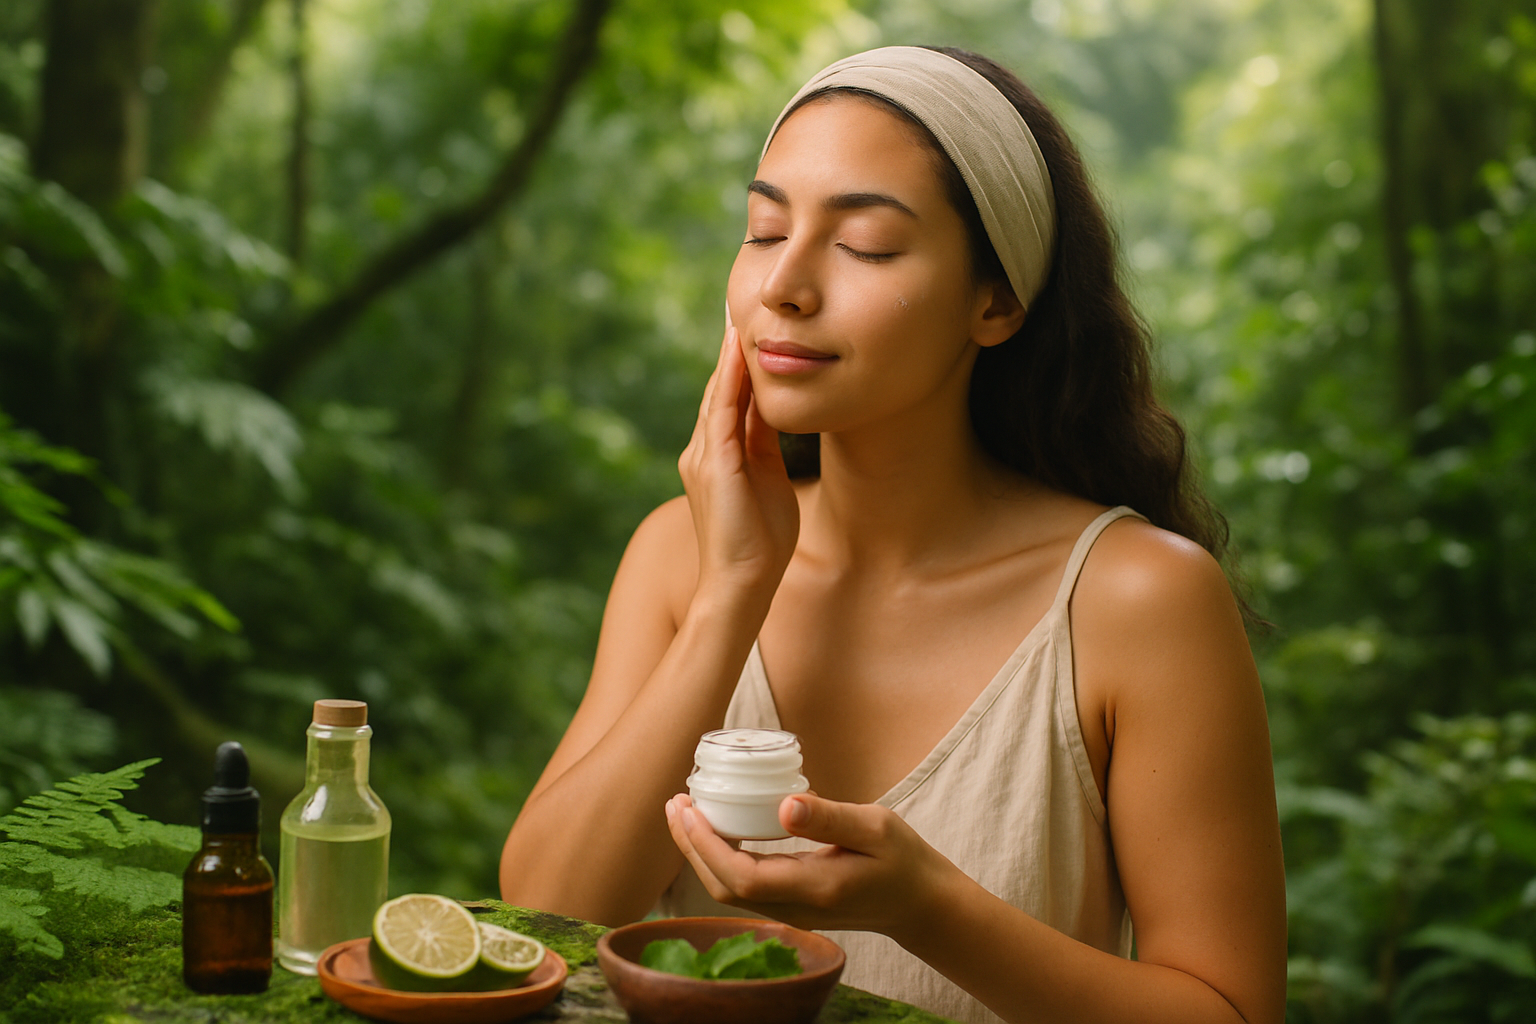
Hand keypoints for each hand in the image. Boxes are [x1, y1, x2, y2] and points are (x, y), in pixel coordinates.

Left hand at [663, 792, 957, 940]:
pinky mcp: (791, 906)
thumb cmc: (903, 860)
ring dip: (700, 854)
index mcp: (815, 888)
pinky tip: (716, 830)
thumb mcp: (876, 827)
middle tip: (675, 802)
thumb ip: (830, 817)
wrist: (920, 903)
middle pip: (723, 888)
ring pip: (729, 891)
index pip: (742, 877)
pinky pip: (743, 887)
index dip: (706, 845)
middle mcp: (796, 908)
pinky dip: (719, 859)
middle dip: (691, 847)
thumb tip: (784, 805)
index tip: (688, 808)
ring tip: (684, 812)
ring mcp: (792, 913)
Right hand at [677, 308, 799, 596]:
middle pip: (718, 391)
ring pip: (717, 395)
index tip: (752, 333)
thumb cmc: (760, 543)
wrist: (742, 584)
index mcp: (717, 457)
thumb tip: (775, 414)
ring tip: (742, 319)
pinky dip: (729, 381)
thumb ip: (765, 447)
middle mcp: (702, 452)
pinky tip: (739, 355)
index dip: (739, 367)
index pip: (728, 401)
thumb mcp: (767, 481)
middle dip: (731, 353)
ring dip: (730, 357)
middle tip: (744, 309)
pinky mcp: (714, 466)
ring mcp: (704, 458)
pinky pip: (722, 413)